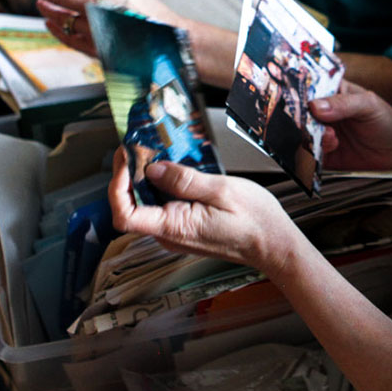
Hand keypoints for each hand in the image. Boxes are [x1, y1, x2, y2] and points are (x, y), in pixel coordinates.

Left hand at [20, 0, 182, 56]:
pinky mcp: (94, 46)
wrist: (168, 41)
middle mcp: (96, 5)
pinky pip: (67, 37)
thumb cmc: (152, 14)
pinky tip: (48, 23)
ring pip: (59, 16)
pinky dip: (55, 29)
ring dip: (46, 8)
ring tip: (38, 2)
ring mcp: (93, 28)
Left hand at [108, 147, 300, 275]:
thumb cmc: (255, 221)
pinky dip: (161, 185)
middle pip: (131, 206)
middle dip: (129, 174)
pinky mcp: (184, 228)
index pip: (124, 215)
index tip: (126, 159)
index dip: (117, 186)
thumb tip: (153, 169)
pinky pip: (163, 206)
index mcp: (174, 227)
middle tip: (138, 145)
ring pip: (146, 205)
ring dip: (144, 178)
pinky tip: (173, 168)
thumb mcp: (222, 190)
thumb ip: (184, 180)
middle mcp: (169, 235)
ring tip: (154, 151)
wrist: (274, 245)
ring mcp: (176, 233)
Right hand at [309, 82, 391, 170]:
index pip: (308, 90)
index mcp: (331, 92)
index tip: (301, 102)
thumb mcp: (367, 104)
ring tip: (331, 136)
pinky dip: (317, 151)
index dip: (300, 95)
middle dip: (305, 120)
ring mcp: (321, 133)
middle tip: (316, 122)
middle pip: (301, 115)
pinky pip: (311, 154)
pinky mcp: (324, 153)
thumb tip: (316, 106)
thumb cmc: (384, 119)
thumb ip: (343, 104)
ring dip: (312, 136)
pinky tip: (332, 146)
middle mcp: (322, 113)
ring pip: (303, 135)